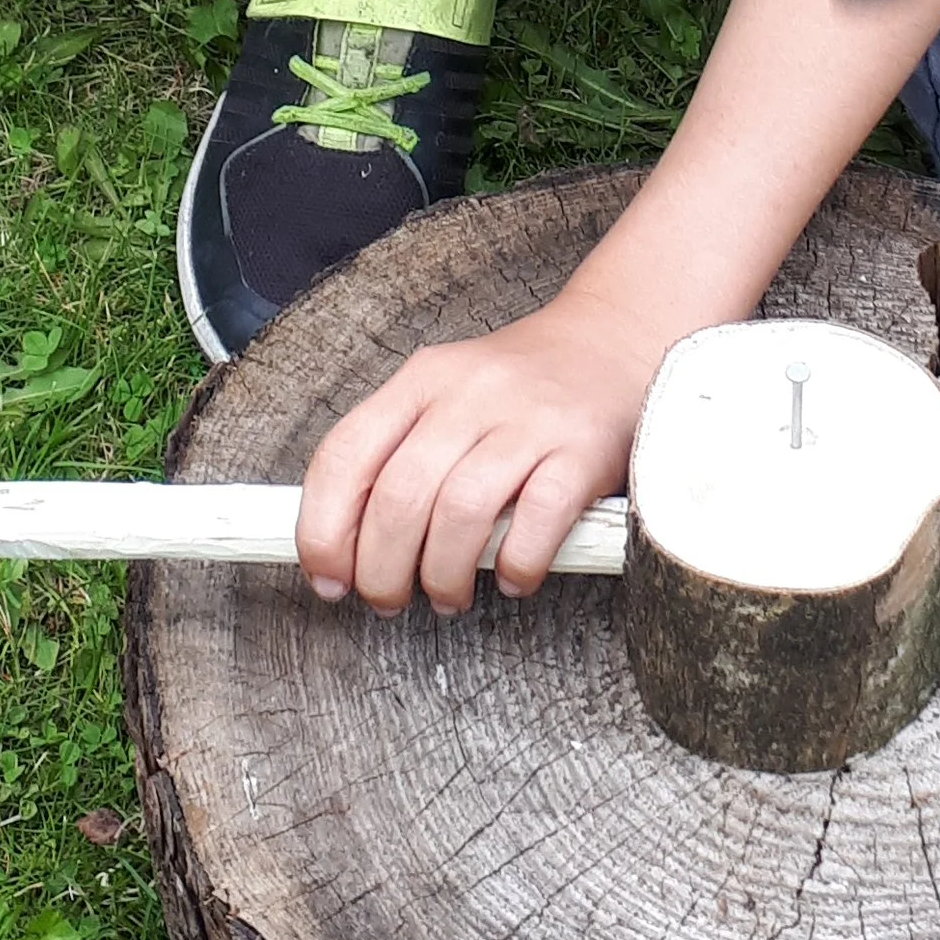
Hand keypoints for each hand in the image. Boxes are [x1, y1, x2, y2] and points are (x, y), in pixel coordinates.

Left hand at [296, 289, 665, 614]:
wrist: (615, 339)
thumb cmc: (522, 385)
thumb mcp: (446, 393)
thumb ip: (397, 450)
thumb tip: (343, 541)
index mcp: (423, 379)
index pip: (346, 455)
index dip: (323, 529)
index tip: (327, 577)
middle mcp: (470, 394)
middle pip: (401, 496)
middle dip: (382, 570)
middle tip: (387, 600)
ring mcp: (529, 420)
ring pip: (461, 512)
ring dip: (443, 575)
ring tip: (447, 596)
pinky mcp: (582, 450)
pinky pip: (536, 521)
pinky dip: (516, 564)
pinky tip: (513, 579)